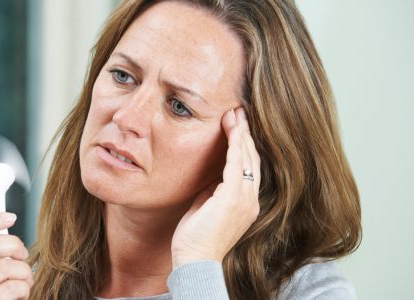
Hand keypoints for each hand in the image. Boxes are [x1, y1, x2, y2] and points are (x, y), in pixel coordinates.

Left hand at [171, 107, 260, 267]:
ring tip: (235, 113)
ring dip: (241, 133)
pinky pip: (237, 164)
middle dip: (245, 133)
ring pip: (247, 157)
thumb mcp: (207, 207)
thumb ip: (213, 190)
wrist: (195, 259)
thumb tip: (212, 174)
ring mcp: (244, 199)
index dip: (244, 144)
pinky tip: (232, 128)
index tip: (238, 125)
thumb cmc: (196, 237)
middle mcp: (250, 199)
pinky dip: (235, 144)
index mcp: (245, 202)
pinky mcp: (233, 198)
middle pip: (252, 158)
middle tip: (239, 111)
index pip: (248, 167)